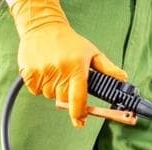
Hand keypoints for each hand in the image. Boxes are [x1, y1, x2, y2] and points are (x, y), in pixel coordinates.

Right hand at [10, 0, 127, 127]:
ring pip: (49, 96)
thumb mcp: (92, 53)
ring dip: (53, 89)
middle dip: (67, 95)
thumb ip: (107, 69)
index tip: (80, 122)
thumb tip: (123, 79)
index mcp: (76, 68)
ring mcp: (42, 72)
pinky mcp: (28, 72)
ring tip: (55, 72)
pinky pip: (35, 90)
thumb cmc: (69, 41)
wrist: (42, 25)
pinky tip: (44, 71)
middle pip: (63, 100)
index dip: (79, 114)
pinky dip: (39, 85)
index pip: (78, 99)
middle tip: (67, 80)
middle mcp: (59, 71)